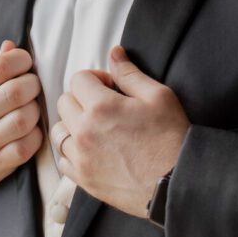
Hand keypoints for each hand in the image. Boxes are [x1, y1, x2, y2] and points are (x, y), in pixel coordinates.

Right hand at [0, 39, 43, 195]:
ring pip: (24, 120)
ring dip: (35, 111)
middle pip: (16, 92)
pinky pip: (26, 148)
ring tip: (29, 109)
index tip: (24, 63)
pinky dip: (34, 136)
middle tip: (31, 86)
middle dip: (33, 84)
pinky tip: (28, 131)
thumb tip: (12, 47)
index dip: (21, 60)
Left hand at [54, 44, 188, 218]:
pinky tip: (92, 151)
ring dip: (74, 126)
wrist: (177, 183)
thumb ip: (129, 73)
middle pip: (64, 102)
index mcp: (101, 107)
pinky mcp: (84, 179)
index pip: (78, 79)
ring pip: (59, 131)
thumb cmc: (172, 139)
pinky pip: (63, 161)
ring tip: (97, 130)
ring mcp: (81, 158)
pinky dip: (72, 153)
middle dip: (82, 99)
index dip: (95, 78)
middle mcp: (84, 132)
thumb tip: (114, 53)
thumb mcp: (158, 96)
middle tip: (104, 107)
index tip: (110, 87)